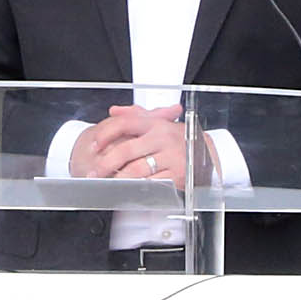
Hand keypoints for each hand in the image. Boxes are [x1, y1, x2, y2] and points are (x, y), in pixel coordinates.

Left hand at [72, 104, 191, 184]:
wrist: (207, 152)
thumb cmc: (176, 138)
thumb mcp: (158, 123)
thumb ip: (135, 116)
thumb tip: (114, 111)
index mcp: (155, 124)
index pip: (124, 124)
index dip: (105, 134)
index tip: (93, 145)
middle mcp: (163, 138)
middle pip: (125, 150)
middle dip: (105, 163)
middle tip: (94, 172)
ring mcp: (172, 157)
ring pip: (136, 170)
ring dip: (118, 178)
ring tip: (106, 182)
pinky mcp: (178, 174)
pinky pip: (151, 183)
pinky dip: (136, 187)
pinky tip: (127, 189)